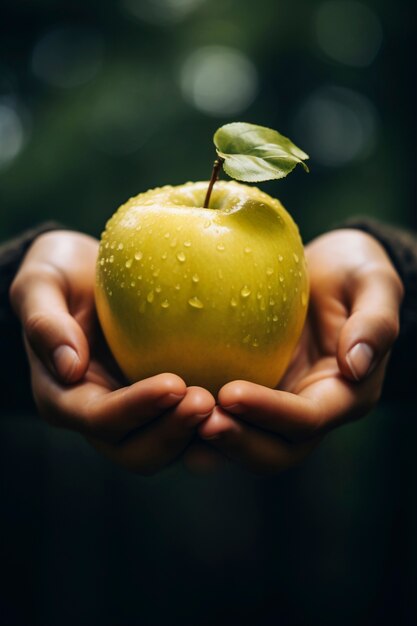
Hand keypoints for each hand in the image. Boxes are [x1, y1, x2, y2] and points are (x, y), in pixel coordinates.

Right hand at [10, 230, 213, 473]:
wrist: (87, 276)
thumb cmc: (61, 273)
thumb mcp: (41, 282)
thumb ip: (44, 321)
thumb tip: (68, 366)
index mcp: (64, 396)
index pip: (100, 418)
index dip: (136, 408)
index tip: (175, 382)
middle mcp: (99, 416)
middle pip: (135, 451)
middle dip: (172, 433)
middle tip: (208, 401)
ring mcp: (134, 415)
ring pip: (166, 449)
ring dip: (196, 436)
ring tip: (229, 406)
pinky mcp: (161, 405)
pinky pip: (188, 428)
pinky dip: (213, 424)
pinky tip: (241, 402)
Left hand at [197, 229, 403, 473]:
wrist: (328, 271)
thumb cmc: (353, 271)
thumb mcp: (373, 282)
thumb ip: (375, 322)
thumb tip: (354, 365)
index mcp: (344, 394)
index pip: (308, 419)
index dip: (271, 412)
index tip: (230, 392)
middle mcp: (310, 410)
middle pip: (276, 451)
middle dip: (237, 442)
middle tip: (197, 420)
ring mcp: (279, 406)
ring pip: (247, 445)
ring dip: (213, 443)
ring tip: (174, 419)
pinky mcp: (254, 392)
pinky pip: (228, 420)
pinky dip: (198, 424)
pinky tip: (166, 406)